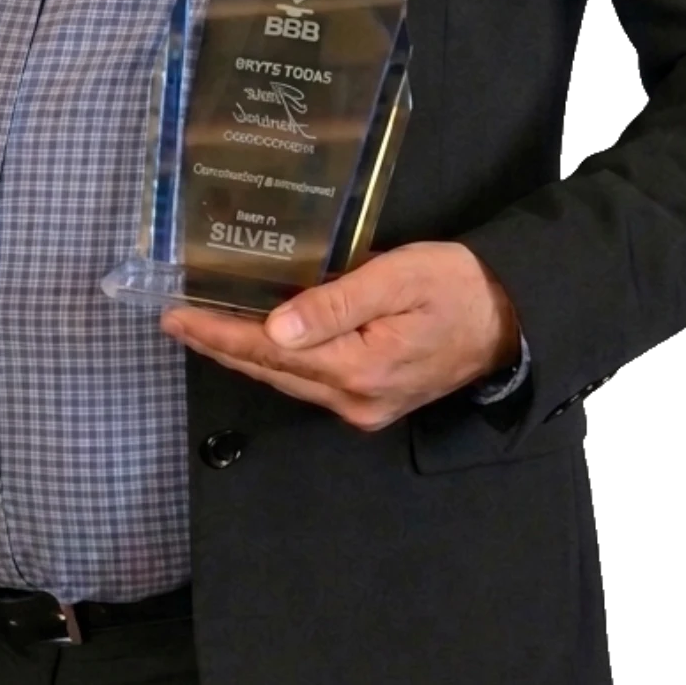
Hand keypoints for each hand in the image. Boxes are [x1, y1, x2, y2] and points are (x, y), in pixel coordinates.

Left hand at [159, 241, 521, 432]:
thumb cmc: (459, 286)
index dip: (219, 334)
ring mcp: (364, 406)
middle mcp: (356, 398)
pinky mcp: (372, 401)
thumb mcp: (398, 278)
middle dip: (219, 345)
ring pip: (288, 380)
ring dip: (243, 354)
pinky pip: (310, 382)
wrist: (511, 317)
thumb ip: (335, 303)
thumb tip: (275, 329)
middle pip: (271, 371)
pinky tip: (257, 341)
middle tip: (174, 321)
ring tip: (202, 328)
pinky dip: (277, 361)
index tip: (177, 317)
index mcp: (360, 368)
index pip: (270, 351)